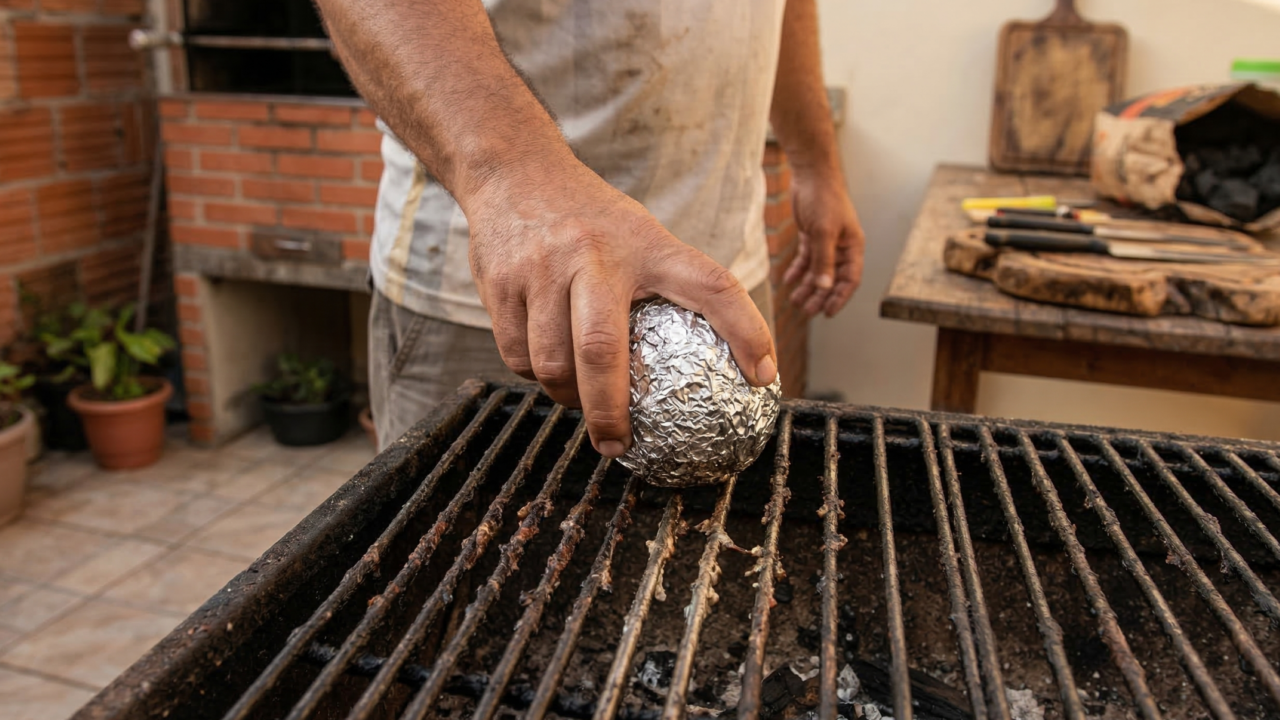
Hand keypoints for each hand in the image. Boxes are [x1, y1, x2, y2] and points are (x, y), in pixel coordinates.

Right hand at [463, 155, 776, 457]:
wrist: (514, 169)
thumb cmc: (591, 218)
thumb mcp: (640, 234)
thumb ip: (669, 283)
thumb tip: (715, 359)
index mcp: (647, 244)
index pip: (712, 285)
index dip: (746, 331)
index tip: (763, 377)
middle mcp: (595, 255)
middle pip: (603, 350)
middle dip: (611, 411)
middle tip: (620, 445)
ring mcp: (542, 269)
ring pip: (552, 363)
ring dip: (568, 398)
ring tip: (581, 404)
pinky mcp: (501, 283)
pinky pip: (517, 356)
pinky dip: (533, 376)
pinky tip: (548, 370)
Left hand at [783, 172, 864, 316]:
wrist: (812, 174)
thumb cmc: (824, 199)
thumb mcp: (824, 232)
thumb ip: (823, 261)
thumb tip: (825, 287)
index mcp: (852, 247)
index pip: (850, 280)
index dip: (840, 298)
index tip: (827, 313)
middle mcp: (842, 247)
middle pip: (833, 279)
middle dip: (820, 296)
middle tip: (806, 311)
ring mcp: (827, 241)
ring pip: (818, 271)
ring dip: (807, 286)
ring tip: (795, 301)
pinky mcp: (812, 235)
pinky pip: (806, 259)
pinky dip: (797, 270)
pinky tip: (787, 281)